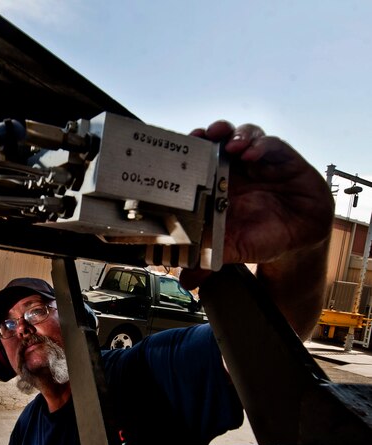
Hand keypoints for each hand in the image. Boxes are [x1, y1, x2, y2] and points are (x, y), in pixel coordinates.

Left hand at [180, 120, 333, 289]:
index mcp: (217, 185)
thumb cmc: (261, 238)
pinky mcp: (283, 159)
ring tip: (229, 144)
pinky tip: (253, 154)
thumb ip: (211, 258)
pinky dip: (260, 145)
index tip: (179, 148)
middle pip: (218, 140)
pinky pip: (271, 145)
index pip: (199, 160)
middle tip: (201, 136)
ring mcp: (259, 161)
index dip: (189, 151)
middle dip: (208, 134)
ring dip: (234, 134)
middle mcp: (236, 169)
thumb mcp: (234, 249)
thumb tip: (186, 278)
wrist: (298, 241)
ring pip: (242, 136)